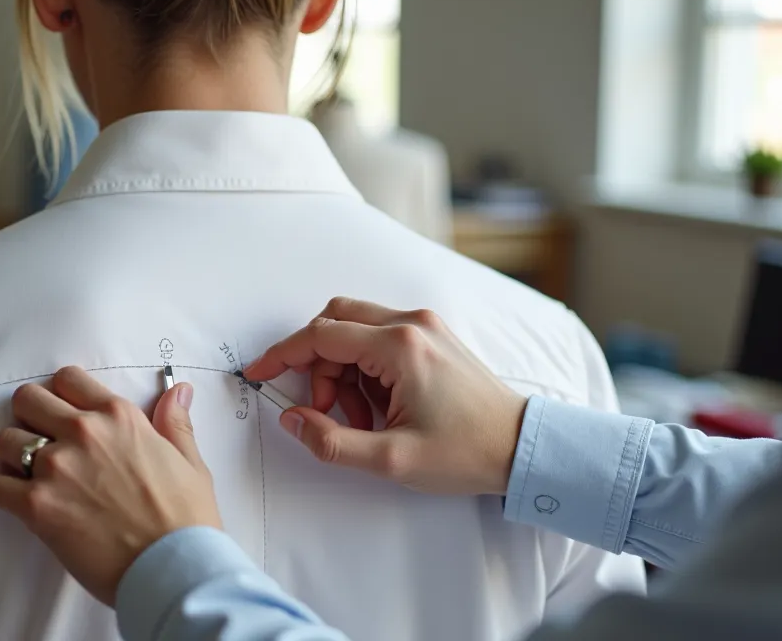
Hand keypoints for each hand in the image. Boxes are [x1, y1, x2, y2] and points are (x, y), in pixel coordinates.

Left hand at [0, 366, 221, 606]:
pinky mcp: (37, 506)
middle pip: (27, 399)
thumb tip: (179, 390)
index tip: (62, 412)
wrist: (173, 568)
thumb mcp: (190, 462)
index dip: (61, 394)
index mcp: (118, 417)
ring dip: (12, 454)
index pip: (68, 379)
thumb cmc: (186, 519)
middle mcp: (83, 433)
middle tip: (39, 437)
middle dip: (29, 415)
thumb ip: (175, 423)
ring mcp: (56, 468)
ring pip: (6, 439)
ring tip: (25, 472)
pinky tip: (5, 495)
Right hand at [245, 298, 528, 495]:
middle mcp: (411, 324)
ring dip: (341, 371)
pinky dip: (364, 369)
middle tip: (325, 411)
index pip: (320, 336)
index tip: (259, 374)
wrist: (522, 447)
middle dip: (315, 366)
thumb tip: (293, 419)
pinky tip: (378, 407)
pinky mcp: (431, 337)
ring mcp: (424, 327)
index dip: (282, 356)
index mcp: (399, 346)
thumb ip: (331, 441)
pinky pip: (378, 338)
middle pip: (334, 322)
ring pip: (354, 330)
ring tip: (360, 419)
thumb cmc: (467, 452)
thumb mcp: (391, 460)